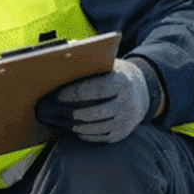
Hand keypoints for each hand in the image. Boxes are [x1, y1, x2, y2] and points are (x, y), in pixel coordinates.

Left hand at [35, 57, 156, 143]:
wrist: (143, 91)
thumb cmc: (114, 74)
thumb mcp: (107, 64)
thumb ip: (88, 62)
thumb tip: (60, 55)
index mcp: (123, 82)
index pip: (97, 89)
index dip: (75, 93)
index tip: (57, 95)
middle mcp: (127, 103)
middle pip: (93, 113)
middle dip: (69, 113)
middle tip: (50, 111)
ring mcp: (126, 121)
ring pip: (94, 128)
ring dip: (72, 126)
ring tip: (55, 119)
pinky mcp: (121, 134)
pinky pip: (98, 137)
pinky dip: (82, 133)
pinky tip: (69, 127)